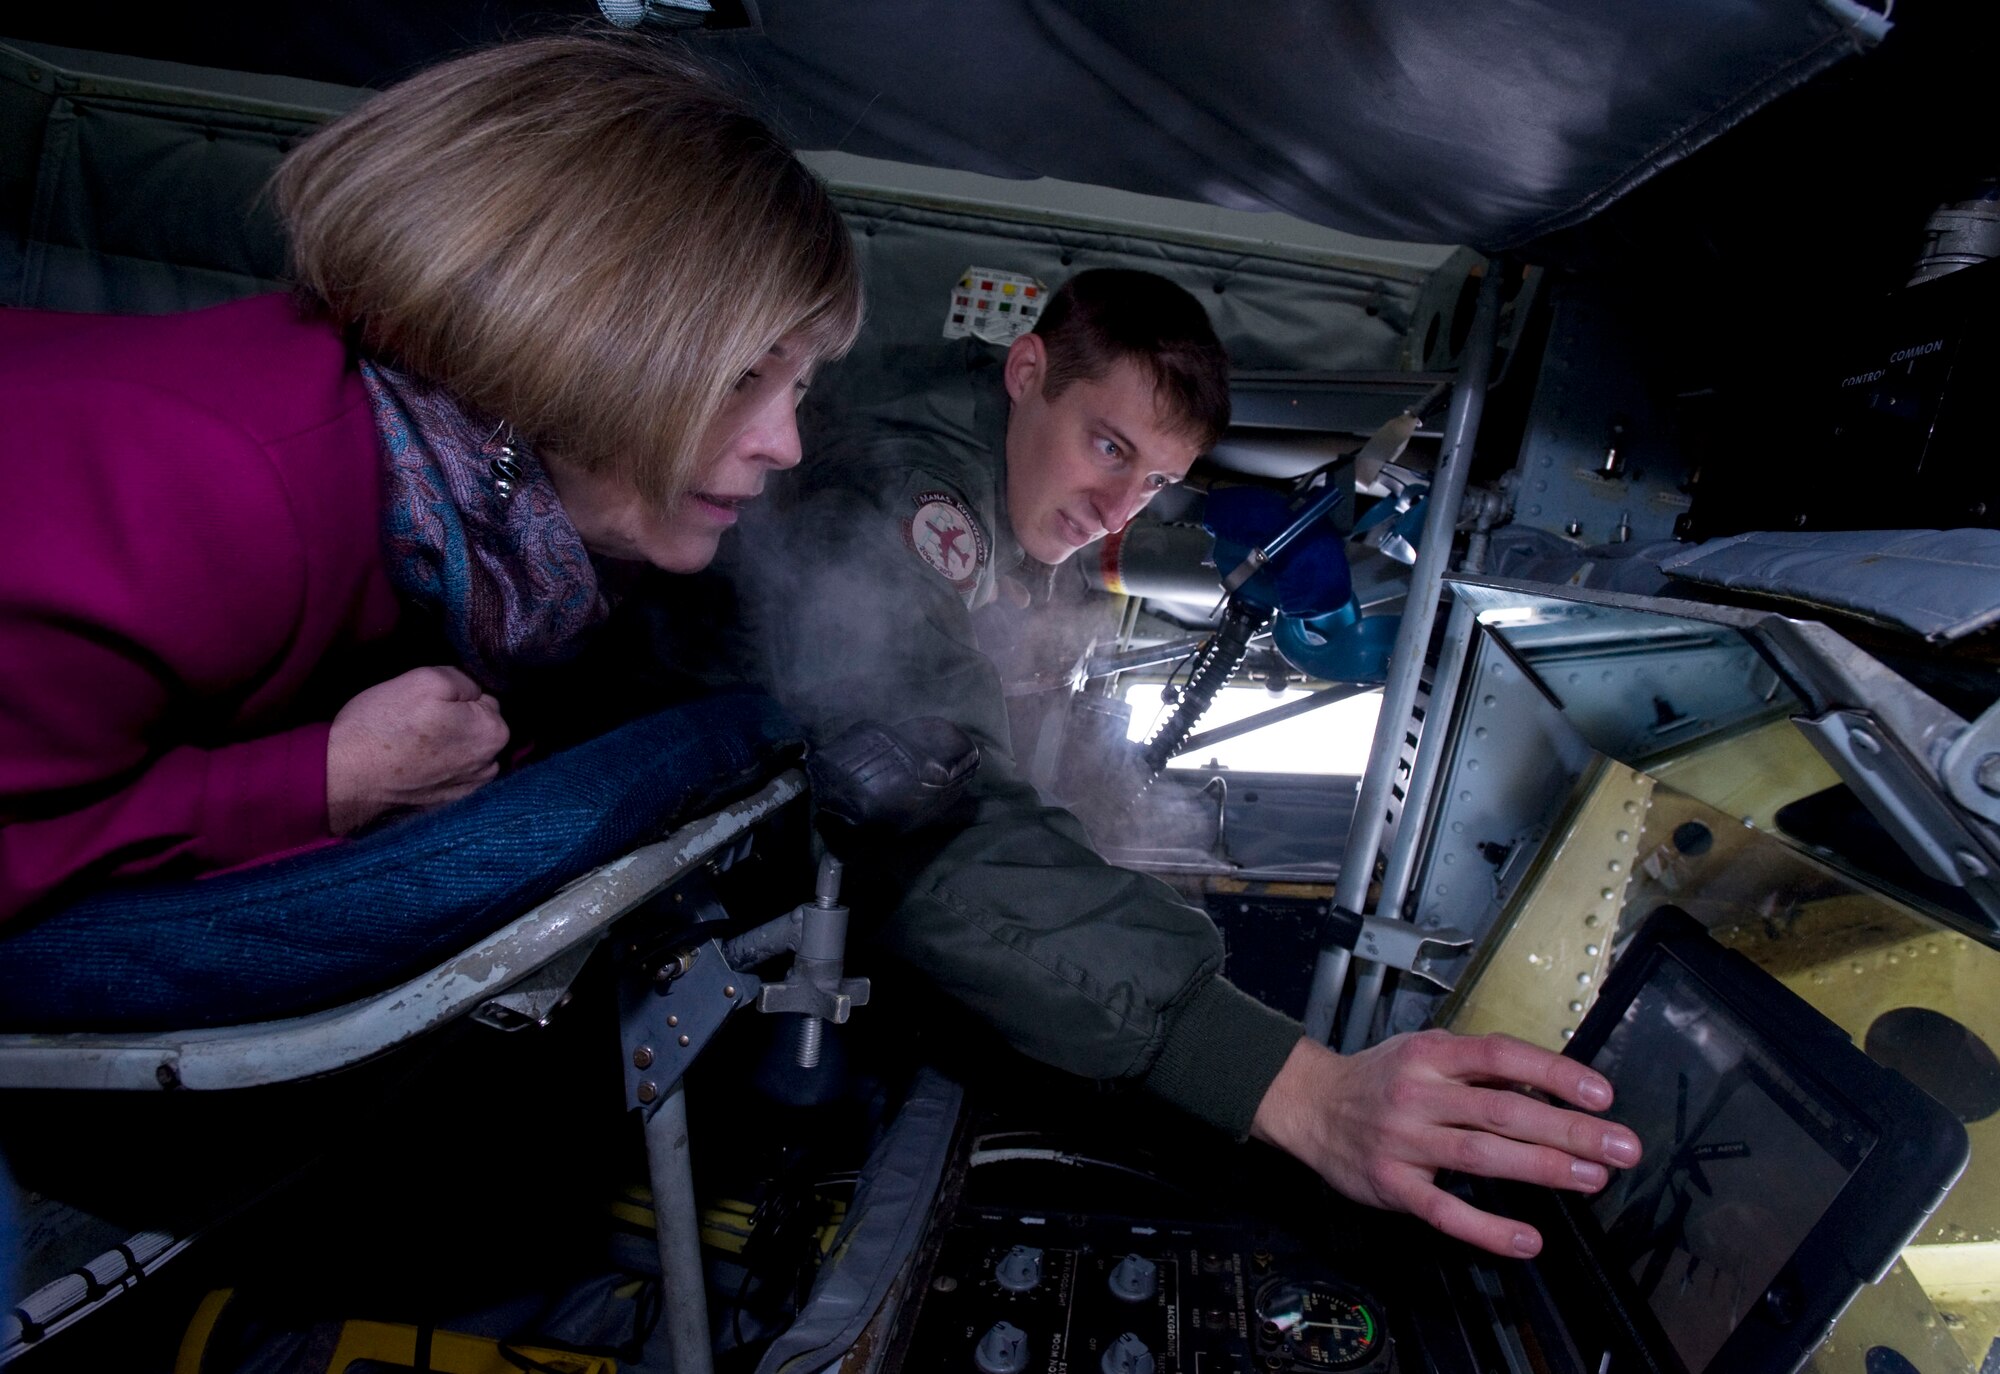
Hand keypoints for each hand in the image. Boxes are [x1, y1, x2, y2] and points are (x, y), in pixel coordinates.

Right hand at [325, 666, 509, 833]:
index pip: (486, 698)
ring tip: (414, 743)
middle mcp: (490, 765)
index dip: (457, 695)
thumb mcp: (426, 679)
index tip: (430, 702)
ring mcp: (470, 789)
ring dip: (448, 744)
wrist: (344, 777)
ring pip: (465, 750)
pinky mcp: (447, 804)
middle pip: (479, 726)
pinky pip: (450, 774)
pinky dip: (438, 767)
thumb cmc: (384, 725)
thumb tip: (475, 689)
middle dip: (457, 719)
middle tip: (420, 720)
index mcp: (494, 733)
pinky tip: (412, 763)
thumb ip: (464, 679)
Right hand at [1249, 1031, 1640, 1258]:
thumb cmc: (1378, 1078)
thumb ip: (1478, 1067)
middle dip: (1569, 1130)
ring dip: (1542, 1169)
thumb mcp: (1424, 1052)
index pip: (1501, 1056)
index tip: (1601, 1094)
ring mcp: (1404, 1141)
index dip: (1554, 1073)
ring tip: (1591, 1180)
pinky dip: (1487, 1229)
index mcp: (1432, 1055)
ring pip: (1481, 1156)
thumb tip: (1548, 1083)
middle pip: (1503, 1110)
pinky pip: (1444, 1212)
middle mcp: (1420, 1094)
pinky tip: (1526, 1240)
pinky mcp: (1392, 1185)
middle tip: (1621, 1146)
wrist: (1309, 1105)